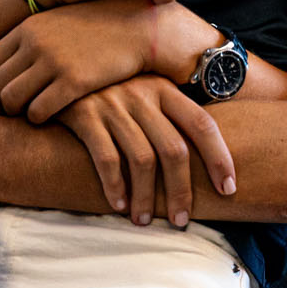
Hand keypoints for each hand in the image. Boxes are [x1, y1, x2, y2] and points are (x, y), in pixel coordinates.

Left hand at [0, 0, 165, 121]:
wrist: (137, 27)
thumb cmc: (98, 29)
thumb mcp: (59, 24)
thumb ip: (33, 39)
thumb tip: (8, 64)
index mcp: (28, 27)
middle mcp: (35, 42)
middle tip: (14, 112)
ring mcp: (54, 61)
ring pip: (12, 100)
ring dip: (18, 114)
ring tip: (31, 116)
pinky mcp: (74, 81)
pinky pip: (39, 111)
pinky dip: (39, 120)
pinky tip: (52, 117)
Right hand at [55, 75, 235, 225]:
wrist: (58, 67)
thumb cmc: (108, 88)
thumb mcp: (142, 90)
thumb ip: (166, 116)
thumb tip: (200, 160)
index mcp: (164, 88)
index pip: (202, 124)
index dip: (219, 158)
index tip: (228, 189)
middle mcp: (142, 94)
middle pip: (174, 149)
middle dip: (181, 190)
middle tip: (181, 220)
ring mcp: (113, 104)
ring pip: (142, 160)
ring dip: (145, 197)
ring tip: (144, 220)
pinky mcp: (84, 114)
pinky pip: (106, 157)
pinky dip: (114, 186)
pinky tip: (117, 204)